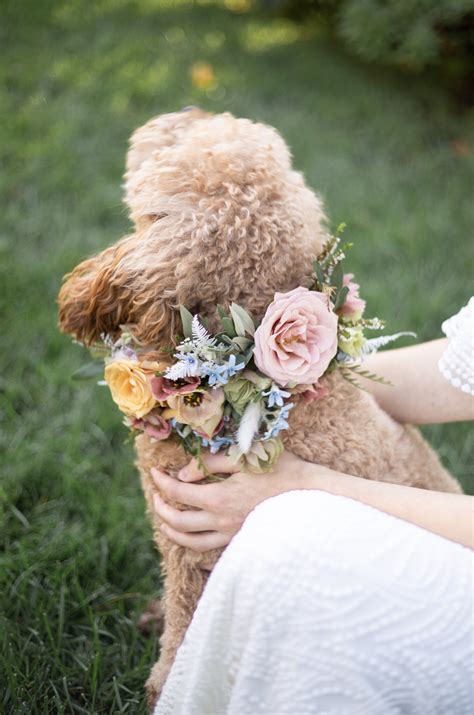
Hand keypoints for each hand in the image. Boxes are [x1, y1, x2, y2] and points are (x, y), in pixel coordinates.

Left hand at [151, 450, 309, 551]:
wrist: (311, 495)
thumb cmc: (279, 470)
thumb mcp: (243, 456)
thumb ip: (209, 464)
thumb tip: (182, 475)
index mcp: (219, 499)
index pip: (178, 493)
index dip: (162, 482)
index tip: (154, 471)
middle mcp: (221, 522)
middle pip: (179, 522)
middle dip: (161, 508)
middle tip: (156, 495)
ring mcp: (232, 535)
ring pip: (191, 542)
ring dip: (173, 531)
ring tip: (165, 521)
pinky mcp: (242, 541)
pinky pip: (209, 547)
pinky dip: (193, 541)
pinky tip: (194, 532)